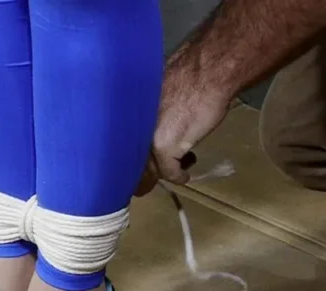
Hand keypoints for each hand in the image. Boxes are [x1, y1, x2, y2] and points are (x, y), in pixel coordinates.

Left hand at [136, 52, 236, 194]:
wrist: (207, 72)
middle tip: (147, 182)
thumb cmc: (187, 76)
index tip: (132, 166)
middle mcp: (130, 127)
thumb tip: (151, 121)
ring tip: (174, 171)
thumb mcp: (155, 94)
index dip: (127, 158)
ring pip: (149, 168)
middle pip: (130, 160)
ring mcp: (145, 139)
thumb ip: (148, 113)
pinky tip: (184, 176)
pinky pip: (170, 172)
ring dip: (162, 173)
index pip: (119, 145)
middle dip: (139, 174)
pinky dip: (178, 176)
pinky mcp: (164, 149)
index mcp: (125, 114)